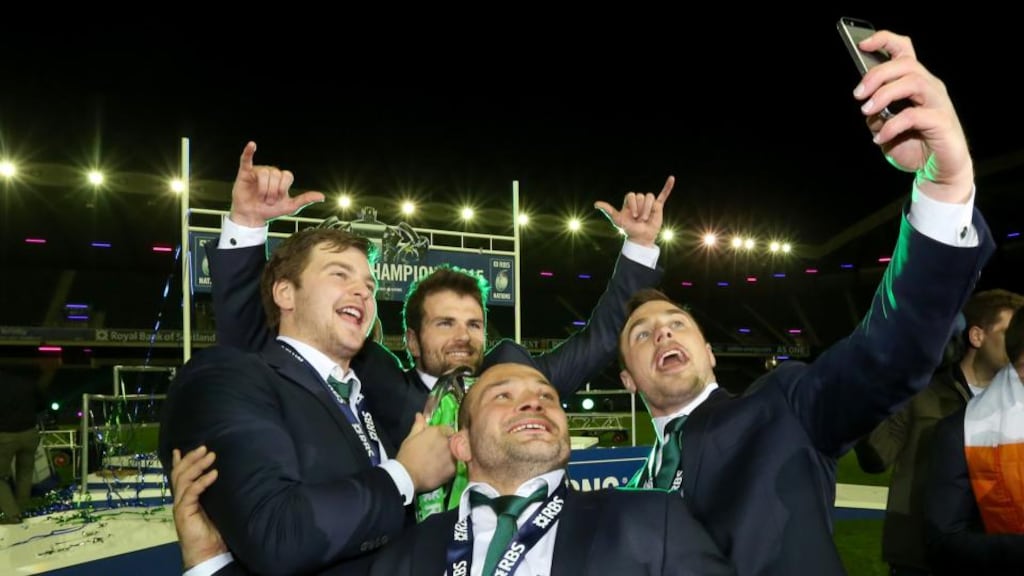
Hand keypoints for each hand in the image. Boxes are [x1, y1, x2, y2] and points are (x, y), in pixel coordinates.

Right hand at [171, 446, 227, 569]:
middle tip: (204, 447)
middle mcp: (180, 499)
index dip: (179, 461)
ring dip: (197, 465)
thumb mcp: (214, 506)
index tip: (180, 449)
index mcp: (186, 497)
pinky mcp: (183, 512)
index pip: (179, 475)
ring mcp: (180, 505)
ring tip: (210, 455)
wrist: (207, 552)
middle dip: (191, 458)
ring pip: (184, 479)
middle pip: (180, 473)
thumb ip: (213, 492)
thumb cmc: (213, 530)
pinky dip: (202, 481)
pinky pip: (192, 492)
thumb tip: (221, 476)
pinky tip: (213, 474)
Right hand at [229, 141, 325, 226]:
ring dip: (263, 189)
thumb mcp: (290, 206)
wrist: (253, 217)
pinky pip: (246, 159)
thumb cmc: (270, 210)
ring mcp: (258, 172)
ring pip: (264, 173)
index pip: (287, 176)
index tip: (279, 198)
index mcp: (282, 178)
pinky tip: (252, 145)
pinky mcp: (245, 173)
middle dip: (273, 191)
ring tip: (260, 197)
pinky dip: (248, 151)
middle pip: (276, 174)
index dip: (283, 188)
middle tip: (268, 200)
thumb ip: (305, 199)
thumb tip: (321, 197)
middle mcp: (271, 173)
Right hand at [395, 413, 456, 491]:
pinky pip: (456, 465)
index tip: (439, 440)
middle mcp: (447, 441)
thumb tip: (420, 415)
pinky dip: (450, 467)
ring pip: (456, 453)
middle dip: (449, 444)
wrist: (407, 475)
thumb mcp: (410, 438)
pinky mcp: (454, 469)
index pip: (448, 429)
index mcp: (437, 431)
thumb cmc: (407, 455)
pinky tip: (442, 470)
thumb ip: (418, 426)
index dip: (444, 434)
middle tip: (440, 452)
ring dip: (452, 455)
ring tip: (441, 462)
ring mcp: (452, 455)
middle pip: (454, 440)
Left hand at [593, 176, 674, 246]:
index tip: (632, 215)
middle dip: (641, 209)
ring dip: (648, 209)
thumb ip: (608, 210)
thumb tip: (595, 204)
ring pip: (650, 197)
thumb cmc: (628, 229)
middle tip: (639, 219)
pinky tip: (672, 178)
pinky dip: (668, 186)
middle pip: (641, 196)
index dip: (632, 205)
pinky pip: (664, 194)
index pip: (631, 195)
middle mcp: (639, 200)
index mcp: (629, 201)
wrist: (641, 237)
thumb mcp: (617, 219)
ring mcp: (649, 203)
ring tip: (646, 218)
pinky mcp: (658, 206)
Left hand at [854, 31, 972, 203]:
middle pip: (906, 64)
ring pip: (913, 81)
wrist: (937, 171)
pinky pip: (914, 115)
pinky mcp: (942, 122)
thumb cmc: (912, 145)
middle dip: (877, 74)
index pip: (904, 51)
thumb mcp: (884, 128)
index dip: (885, 40)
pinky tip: (880, 138)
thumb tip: (866, 104)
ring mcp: (938, 102)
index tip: (862, 44)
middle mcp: (929, 87)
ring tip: (867, 111)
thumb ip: (875, 113)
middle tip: (858, 94)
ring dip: (884, 94)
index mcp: (914, 82)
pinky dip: (892, 125)